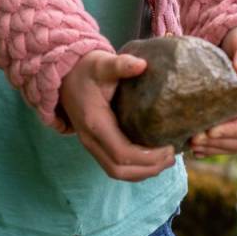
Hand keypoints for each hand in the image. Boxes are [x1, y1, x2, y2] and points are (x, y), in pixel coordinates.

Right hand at [59, 50, 178, 180]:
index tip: (169, 148)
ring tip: (166, 161)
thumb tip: (142, 65)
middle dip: (148, 169)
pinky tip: (151, 158)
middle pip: (119, 170)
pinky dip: (134, 168)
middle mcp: (90, 139)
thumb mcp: (102, 63)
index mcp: (95, 123)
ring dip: (141, 171)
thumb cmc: (85, 69)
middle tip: (172, 157)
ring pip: (115, 171)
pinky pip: (113, 164)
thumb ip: (120, 64)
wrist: (64, 76)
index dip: (148, 157)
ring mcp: (91, 144)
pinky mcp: (95, 143)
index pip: (122, 153)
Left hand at [188, 27, 236, 158]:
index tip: (210, 130)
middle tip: (193, 138)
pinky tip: (191, 146)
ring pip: (232, 146)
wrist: (236, 42)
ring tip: (190, 142)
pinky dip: (208, 148)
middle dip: (218, 143)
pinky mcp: (229, 120)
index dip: (234, 132)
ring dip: (212, 149)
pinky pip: (222, 143)